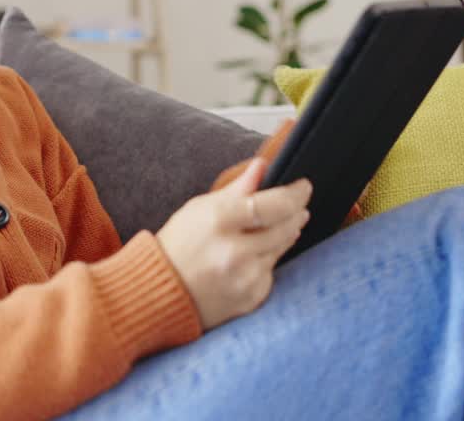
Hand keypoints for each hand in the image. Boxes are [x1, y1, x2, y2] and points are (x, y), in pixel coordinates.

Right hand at [156, 157, 312, 330]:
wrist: (160, 293)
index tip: (303, 186)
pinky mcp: (251, 297)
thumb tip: (262, 165)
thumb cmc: (179, 245)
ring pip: (282, 247)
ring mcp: (245, 277)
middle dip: (297, 212)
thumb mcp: (200, 208)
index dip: (295, 194)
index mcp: (219, 221)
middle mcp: (234, 251)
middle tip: (299, 205)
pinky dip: (268, 260)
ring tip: (274, 226)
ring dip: (285, 234)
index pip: (273, 204)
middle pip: (286, 225)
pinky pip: (272, 271)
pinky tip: (252, 257)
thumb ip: (236, 189)